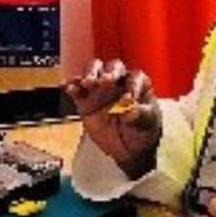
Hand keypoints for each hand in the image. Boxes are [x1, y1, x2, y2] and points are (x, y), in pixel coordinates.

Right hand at [63, 59, 161, 178]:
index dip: (133, 85)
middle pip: (113, 67)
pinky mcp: (86, 100)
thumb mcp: (147, 125)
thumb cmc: (142, 131)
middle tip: (105, 81)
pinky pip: (77, 89)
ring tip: (87, 83)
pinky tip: (68, 87)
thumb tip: (130, 109)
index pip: (135, 78)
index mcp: (138, 84)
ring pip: (94, 71)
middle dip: (109, 72)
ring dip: (90, 74)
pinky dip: (72, 86)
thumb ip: (140, 115)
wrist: (127, 149)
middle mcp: (120, 82)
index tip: (130, 98)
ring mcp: (101, 89)